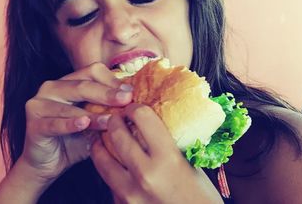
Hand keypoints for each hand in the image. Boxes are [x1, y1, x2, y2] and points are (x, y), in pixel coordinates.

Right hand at [17, 63, 132, 184]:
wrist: (49, 165)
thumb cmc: (75, 141)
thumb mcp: (96, 123)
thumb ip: (110, 111)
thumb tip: (138, 105)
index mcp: (68, 82)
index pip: (92, 71)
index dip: (113, 81)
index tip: (131, 94)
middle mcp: (51, 87)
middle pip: (83, 84)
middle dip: (107, 93)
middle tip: (126, 101)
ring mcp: (39, 104)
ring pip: (70, 105)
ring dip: (92, 113)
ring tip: (110, 121)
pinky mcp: (33, 124)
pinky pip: (55, 123)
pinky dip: (70, 123)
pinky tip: (84, 125)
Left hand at [90, 104, 222, 203]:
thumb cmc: (200, 198)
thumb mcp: (190, 165)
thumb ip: (169, 146)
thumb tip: (152, 125)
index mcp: (167, 159)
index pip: (143, 119)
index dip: (136, 108)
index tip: (134, 107)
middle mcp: (145, 175)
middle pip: (117, 135)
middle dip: (114, 122)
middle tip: (115, 117)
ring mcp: (129, 194)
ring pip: (102, 160)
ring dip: (100, 145)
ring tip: (101, 138)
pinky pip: (109, 183)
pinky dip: (109, 171)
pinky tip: (112, 165)